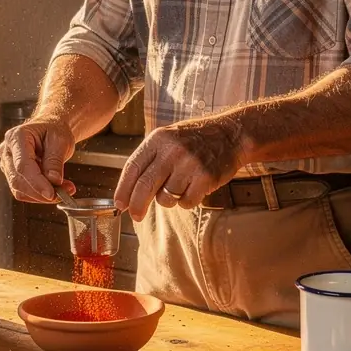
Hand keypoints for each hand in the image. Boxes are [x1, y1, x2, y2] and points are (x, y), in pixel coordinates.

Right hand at [0, 119, 76, 202]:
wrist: (50, 128)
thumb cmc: (54, 130)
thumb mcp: (60, 140)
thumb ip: (55, 161)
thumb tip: (53, 181)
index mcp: (16, 137)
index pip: (22, 165)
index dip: (36, 182)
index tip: (51, 194)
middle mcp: (7, 151)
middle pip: (18, 180)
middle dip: (41, 191)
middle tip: (65, 193)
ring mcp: (7, 164)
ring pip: (20, 189)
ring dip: (42, 196)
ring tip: (64, 190)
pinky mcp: (12, 174)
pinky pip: (23, 192)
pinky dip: (39, 195)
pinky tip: (54, 189)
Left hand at [114, 115, 243, 220]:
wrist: (230, 134)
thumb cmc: (194, 140)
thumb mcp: (168, 139)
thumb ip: (149, 160)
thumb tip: (128, 192)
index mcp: (158, 139)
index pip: (132, 167)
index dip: (123, 189)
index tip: (120, 204)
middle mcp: (172, 150)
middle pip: (145, 186)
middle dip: (137, 205)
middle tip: (135, 216)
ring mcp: (189, 164)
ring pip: (166, 198)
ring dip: (169, 200)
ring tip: (180, 186)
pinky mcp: (206, 177)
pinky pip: (186, 203)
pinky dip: (187, 201)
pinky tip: (194, 187)